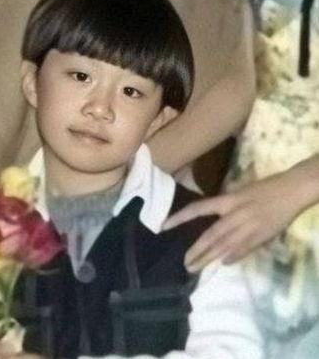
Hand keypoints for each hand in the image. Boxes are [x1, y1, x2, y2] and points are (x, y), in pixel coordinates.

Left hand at [163, 168, 312, 271]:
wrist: (292, 190)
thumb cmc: (263, 188)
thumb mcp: (239, 193)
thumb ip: (224, 207)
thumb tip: (212, 222)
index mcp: (227, 200)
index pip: (197, 209)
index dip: (179, 218)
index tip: (164, 227)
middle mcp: (235, 214)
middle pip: (211, 235)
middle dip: (196, 250)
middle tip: (185, 263)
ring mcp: (249, 226)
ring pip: (225, 246)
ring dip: (210, 258)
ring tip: (196, 268)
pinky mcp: (262, 236)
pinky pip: (244, 249)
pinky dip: (234, 257)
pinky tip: (224, 264)